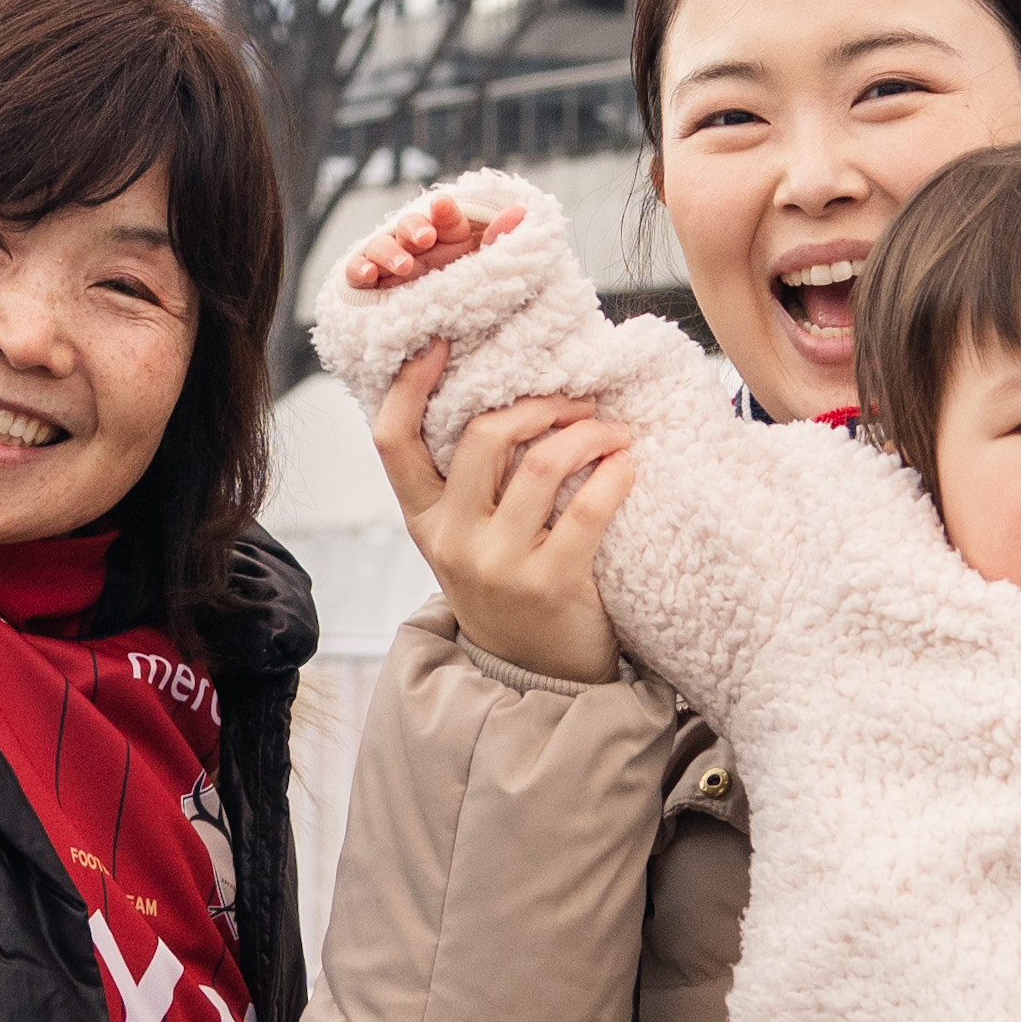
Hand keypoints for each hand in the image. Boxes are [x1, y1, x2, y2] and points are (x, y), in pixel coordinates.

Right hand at [345, 188, 525, 291]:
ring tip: (404, 267)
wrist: (435, 357)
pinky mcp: (367, 287)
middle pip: (410, 228)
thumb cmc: (464, 307)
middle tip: (426, 238)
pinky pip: (356, 272)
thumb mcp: (484, 278)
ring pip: (382, 246)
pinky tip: (370, 275)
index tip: (445, 208)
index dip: (444, 213)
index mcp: (447, 244)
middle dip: (416, 228)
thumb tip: (521, 211)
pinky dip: (361, 269)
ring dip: (391, 251)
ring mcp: (389, 267)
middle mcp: (416, 251)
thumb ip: (499, 244)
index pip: (444, 219)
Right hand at [369, 347, 635, 681]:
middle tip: (577, 401)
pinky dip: (613, 474)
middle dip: (538, 404)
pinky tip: (626, 465)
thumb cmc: (509, 589)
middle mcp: (452, 539)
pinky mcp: (550, 583)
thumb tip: (506, 395)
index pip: (394, 441)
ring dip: (587, 433)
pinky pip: (586, 508)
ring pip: (540, 465)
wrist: (536, 678)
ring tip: (611, 431)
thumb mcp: (466, 539)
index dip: (409, 385)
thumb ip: (468, 483)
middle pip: (481, 437)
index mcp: (424, 520)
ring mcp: (498, 564)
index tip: (442, 344)